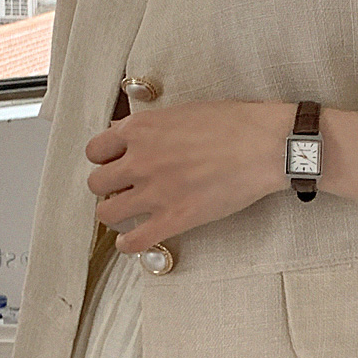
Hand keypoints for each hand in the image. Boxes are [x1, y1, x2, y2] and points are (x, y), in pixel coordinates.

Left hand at [85, 99, 291, 250]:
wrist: (261, 146)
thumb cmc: (232, 124)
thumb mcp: (182, 111)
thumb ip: (151, 126)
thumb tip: (128, 133)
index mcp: (141, 130)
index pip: (96, 149)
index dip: (103, 159)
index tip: (113, 165)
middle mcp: (140, 160)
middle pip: (96, 183)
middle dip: (107, 188)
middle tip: (121, 191)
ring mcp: (154, 192)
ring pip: (107, 213)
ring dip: (114, 215)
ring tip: (126, 216)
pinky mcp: (173, 219)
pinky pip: (134, 242)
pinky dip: (128, 245)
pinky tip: (131, 242)